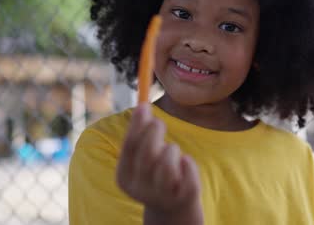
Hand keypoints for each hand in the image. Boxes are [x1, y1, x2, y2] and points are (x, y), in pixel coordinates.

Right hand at [116, 104, 202, 222]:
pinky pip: (188, 168)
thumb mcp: (144, 156)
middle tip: (160, 124)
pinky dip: (188, 161)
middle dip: (154, 131)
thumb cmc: (156, 173)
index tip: (145, 105)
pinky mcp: (184, 197)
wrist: (172, 207)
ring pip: (168, 161)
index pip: (129, 146)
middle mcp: (140, 190)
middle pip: (147, 152)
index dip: (137, 123)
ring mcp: (162, 196)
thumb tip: (142, 106)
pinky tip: (184, 163)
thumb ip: (140, 134)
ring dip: (172, 149)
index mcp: (125, 178)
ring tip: (173, 153)